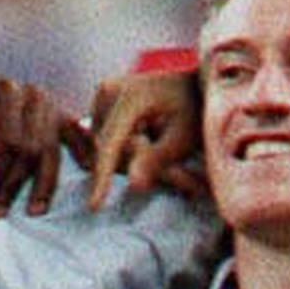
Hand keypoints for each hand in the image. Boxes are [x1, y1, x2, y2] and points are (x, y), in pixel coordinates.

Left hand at [0, 68, 83, 216]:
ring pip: (50, 153)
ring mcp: (51, 104)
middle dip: (15, 183)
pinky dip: (84, 154)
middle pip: (31, 150)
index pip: (9, 142)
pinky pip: (78, 138)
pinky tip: (88, 171)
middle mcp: (32, 94)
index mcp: (4, 90)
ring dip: (43, 186)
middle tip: (1, 211)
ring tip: (34, 210)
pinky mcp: (64, 116)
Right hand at [86, 68, 203, 208]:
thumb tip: (133, 185)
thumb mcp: (183, 140)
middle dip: (134, 167)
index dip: (102, 177)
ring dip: (131, 159)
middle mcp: (108, 90)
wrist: (194, 83)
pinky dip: (126, 148)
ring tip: (173, 161)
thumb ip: (156, 162)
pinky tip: (151, 144)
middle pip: (106, 147)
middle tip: (185, 180)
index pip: (110, 146)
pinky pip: (107, 136)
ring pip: (105, 144)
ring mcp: (103, 92)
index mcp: (129, 97)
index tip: (94, 205)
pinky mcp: (103, 99)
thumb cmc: (195, 112)